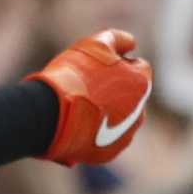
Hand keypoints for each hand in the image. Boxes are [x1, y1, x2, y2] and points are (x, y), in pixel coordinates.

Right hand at [30, 28, 153, 165]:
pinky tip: (77, 124)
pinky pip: (106, 139)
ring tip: (80, 106)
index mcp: (141, 84)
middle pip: (131, 95)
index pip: (138, 67)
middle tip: (87, 86)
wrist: (51, 115)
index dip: (118, 63)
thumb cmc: (74, 76)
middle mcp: (140, 112)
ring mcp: (125, 136)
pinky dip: (96, 132)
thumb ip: (118, 39)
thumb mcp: (96, 44)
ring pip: (120, 118)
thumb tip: (131, 43)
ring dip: (107, 111)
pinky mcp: (109, 153)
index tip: (97, 66)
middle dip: (116, 90)